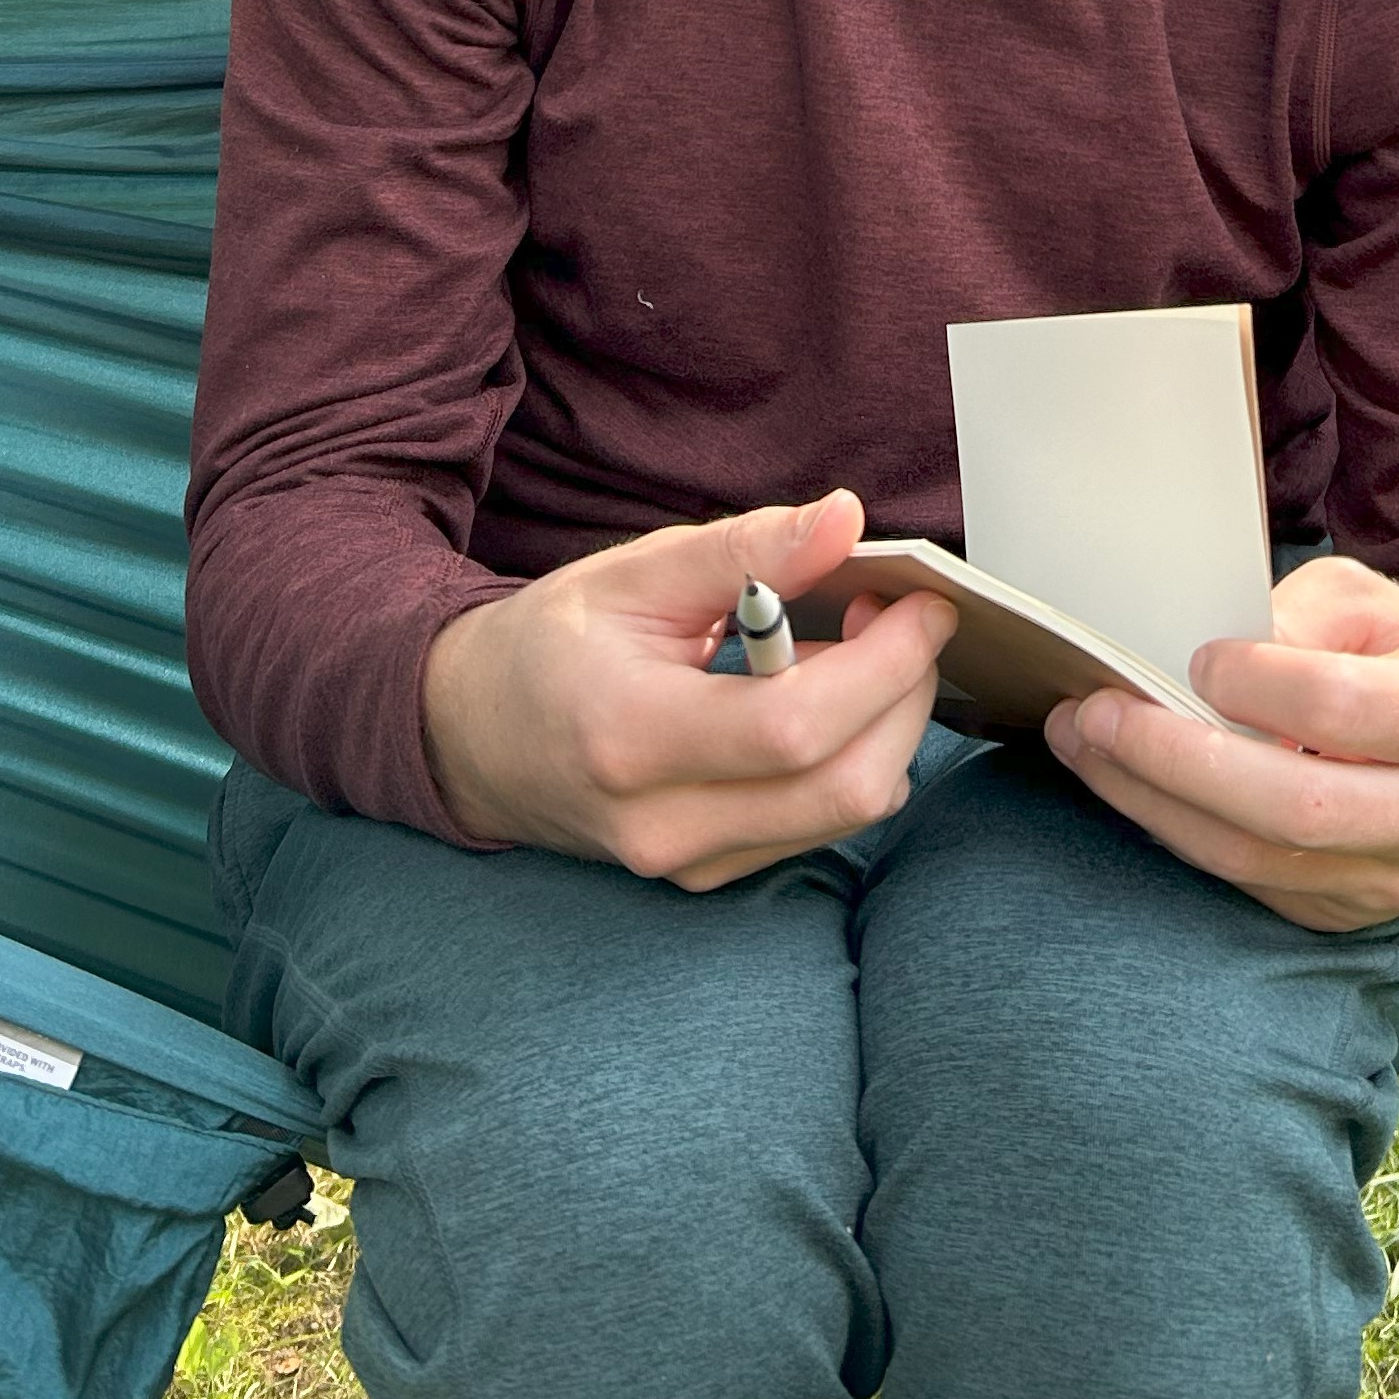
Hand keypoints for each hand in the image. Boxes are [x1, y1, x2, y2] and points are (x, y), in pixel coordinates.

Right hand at [421, 489, 952, 889]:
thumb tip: (847, 520)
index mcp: (632, 737)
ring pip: (846, 815)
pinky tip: (823, 699)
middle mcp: (662, 825)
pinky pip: (820, 828)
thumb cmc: (555, 644)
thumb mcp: (637, 573)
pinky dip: (851, 759)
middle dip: (905, 697)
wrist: (475, 738)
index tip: (923, 605)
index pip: (796, 728)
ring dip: (886, 727)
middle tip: (897, 619)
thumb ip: (747, 548)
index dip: (883, 666)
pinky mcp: (709, 878)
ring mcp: (687, 865)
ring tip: (853, 650)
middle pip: (844, 788)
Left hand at [1044, 555, 1398, 931]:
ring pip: (1257, 858)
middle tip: (1095, 712)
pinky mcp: (1348, 912)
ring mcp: (1398, 881)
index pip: (1340, 709)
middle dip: (1176, 759)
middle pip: (1293, 808)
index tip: (1197, 657)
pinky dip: (1178, 830)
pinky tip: (1130, 783)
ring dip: (1152, 801)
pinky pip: (1248, 882)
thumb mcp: (1366, 605)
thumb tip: (1208, 664)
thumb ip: (1295, 620)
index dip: (1255, 685)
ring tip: (1084, 741)